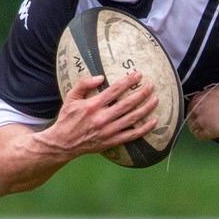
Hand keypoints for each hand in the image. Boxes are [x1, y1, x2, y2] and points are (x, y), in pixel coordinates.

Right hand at [42, 71, 158, 157]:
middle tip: (152, 86)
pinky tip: (154, 122)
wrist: (62, 143)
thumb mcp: (71, 98)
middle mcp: (102, 118)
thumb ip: (83, 84)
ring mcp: (108, 131)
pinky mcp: (111, 141)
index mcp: (93, 105)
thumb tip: (100, 77)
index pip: (115, 90)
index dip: (128, 81)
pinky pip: (132, 135)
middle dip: (142, 93)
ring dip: (146, 109)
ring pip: (133, 119)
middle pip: (128, 104)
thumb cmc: (67, 118)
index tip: (138, 74)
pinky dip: (144, 129)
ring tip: (156, 100)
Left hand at [187, 84, 218, 140]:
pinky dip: (201, 136)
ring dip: (197, 129)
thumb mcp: (216, 91)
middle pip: (190, 118)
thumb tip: (212, 99)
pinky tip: (206, 135)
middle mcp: (196, 110)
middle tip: (200, 123)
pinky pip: (199, 136)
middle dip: (194, 120)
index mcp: (198, 99)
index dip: (195, 112)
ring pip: (193, 128)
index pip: (191, 107)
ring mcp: (200, 121)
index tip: (198, 113)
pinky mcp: (206, 131)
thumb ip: (210, 97)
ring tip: (203, 130)